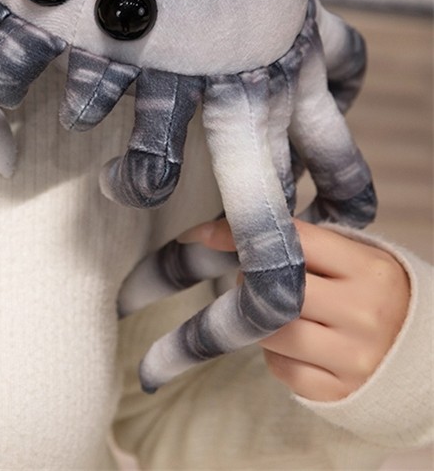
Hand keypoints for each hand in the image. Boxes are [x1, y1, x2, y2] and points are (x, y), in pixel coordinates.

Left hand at [179, 217, 409, 400]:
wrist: (419, 355)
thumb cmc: (370, 295)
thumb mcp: (353, 260)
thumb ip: (302, 244)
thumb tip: (222, 228)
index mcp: (370, 270)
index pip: (296, 243)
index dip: (246, 235)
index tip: (208, 233)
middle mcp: (365, 313)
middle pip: (278, 291)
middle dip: (250, 282)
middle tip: (249, 279)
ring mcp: (355, 358)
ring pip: (272, 333)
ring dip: (257, 320)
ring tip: (270, 311)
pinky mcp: (340, 393)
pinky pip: (281, 370)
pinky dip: (275, 355)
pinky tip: (291, 345)